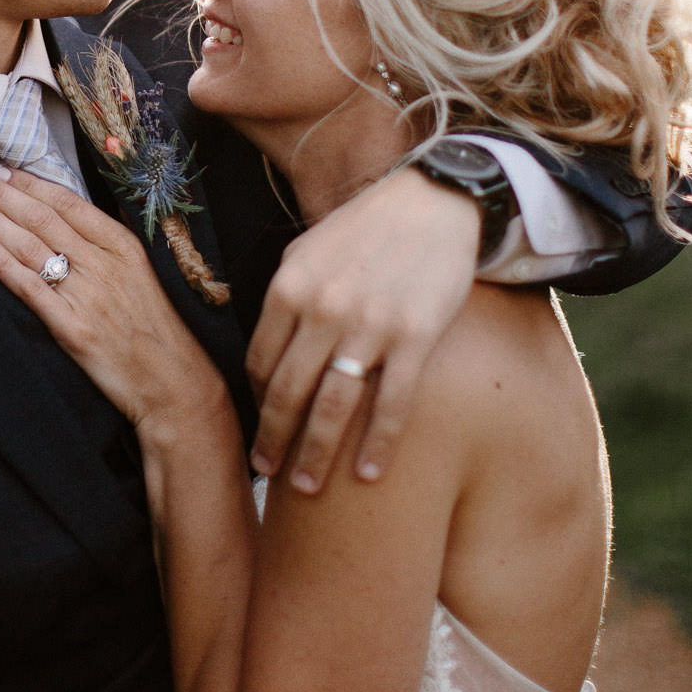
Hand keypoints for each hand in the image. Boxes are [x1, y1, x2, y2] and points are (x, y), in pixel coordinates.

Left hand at [0, 165, 221, 432]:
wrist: (173, 383)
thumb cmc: (155, 329)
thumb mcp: (140, 274)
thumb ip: (106, 244)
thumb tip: (68, 216)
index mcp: (123, 246)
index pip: (67, 203)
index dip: (29, 183)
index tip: (0, 169)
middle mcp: (103, 265)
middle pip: (42, 218)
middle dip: (0, 192)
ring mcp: (87, 295)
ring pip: (30, 246)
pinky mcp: (72, 328)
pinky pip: (29, 287)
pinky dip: (1, 262)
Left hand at [248, 167, 480, 491]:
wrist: (434, 202)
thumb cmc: (367, 228)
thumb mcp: (308, 249)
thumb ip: (285, 298)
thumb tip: (269, 348)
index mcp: (289, 288)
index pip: (259, 363)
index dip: (257, 403)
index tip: (262, 426)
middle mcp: (323, 310)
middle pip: (287, 393)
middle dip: (273, 441)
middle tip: (267, 474)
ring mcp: (369, 326)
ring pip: (333, 407)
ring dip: (316, 455)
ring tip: (306, 489)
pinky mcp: (415, 337)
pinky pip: (391, 404)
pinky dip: (378, 445)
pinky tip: (368, 475)